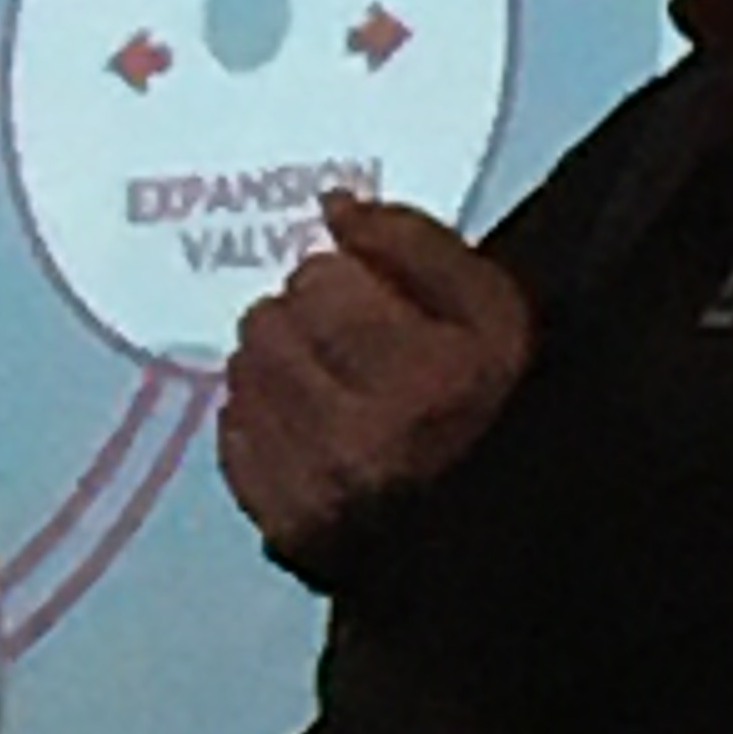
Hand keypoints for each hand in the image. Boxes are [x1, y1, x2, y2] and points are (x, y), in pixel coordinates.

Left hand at [217, 192, 532, 573]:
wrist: (492, 527)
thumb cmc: (500, 404)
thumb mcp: (493, 311)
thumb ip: (414, 244)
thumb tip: (333, 206)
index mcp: (427, 381)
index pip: (318, 280)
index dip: (345, 280)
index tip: (376, 302)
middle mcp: (361, 441)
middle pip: (268, 322)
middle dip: (304, 319)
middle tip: (351, 344)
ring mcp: (314, 491)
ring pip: (243, 371)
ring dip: (278, 364)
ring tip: (330, 383)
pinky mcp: (281, 525)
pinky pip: (233, 431)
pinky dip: (263, 418)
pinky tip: (308, 426)